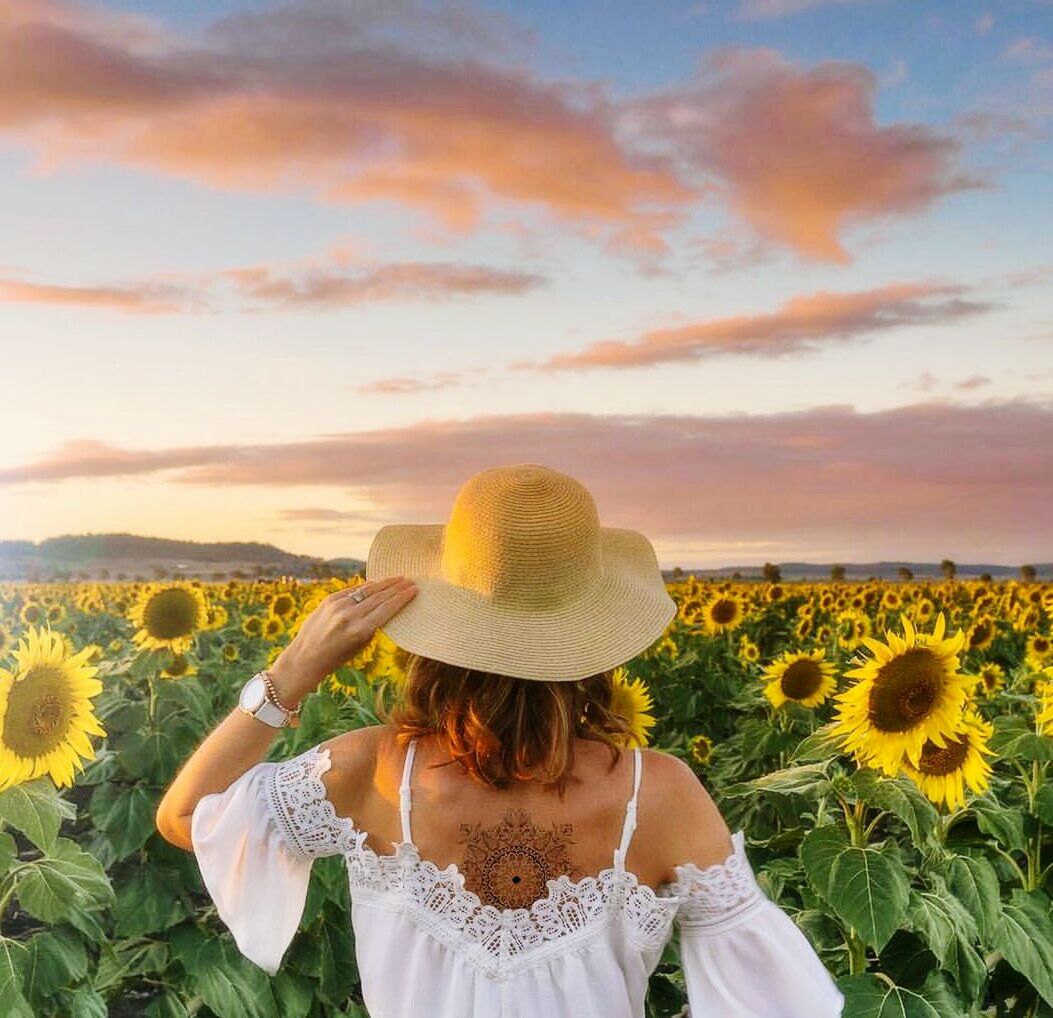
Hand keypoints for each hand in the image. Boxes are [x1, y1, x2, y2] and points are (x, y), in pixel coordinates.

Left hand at [269, 576, 418, 703]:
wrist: (305, 657)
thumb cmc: (336, 657)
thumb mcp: (360, 645)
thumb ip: (373, 625)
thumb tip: (386, 606)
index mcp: (360, 630)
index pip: (387, 609)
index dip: (402, 598)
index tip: (414, 590)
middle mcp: (349, 615)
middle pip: (379, 596)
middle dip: (396, 588)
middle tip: (410, 580)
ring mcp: (338, 605)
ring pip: (367, 590)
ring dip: (384, 584)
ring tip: (398, 579)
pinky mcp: (329, 600)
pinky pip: (353, 590)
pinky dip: (367, 586)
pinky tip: (377, 583)